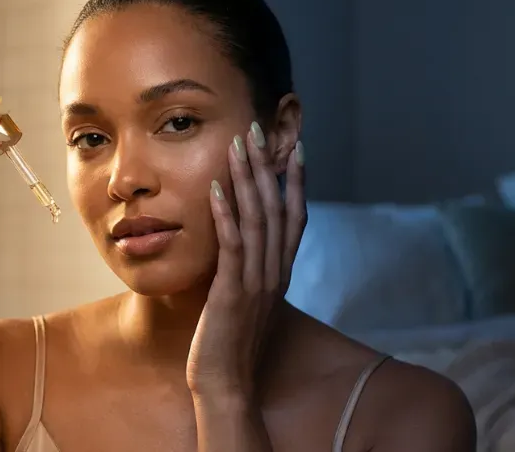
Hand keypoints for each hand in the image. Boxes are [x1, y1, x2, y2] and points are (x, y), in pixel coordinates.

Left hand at [186, 122, 306, 400]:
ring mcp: (255, 283)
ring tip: (238, 146)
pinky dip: (226, 214)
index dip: (297, 182)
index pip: (295, 219)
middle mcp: (274, 273)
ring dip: (247, 179)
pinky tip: (217, 188)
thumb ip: (250, 271)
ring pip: (257, 220)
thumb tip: (243, 245)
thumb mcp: (246, 300)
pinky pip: (232, 246)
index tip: (295, 149)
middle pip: (276, 209)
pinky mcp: (232, 293)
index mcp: (279, 274)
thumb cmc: (230, 343)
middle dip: (268, 167)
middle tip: (258, 130)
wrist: (226, 384)